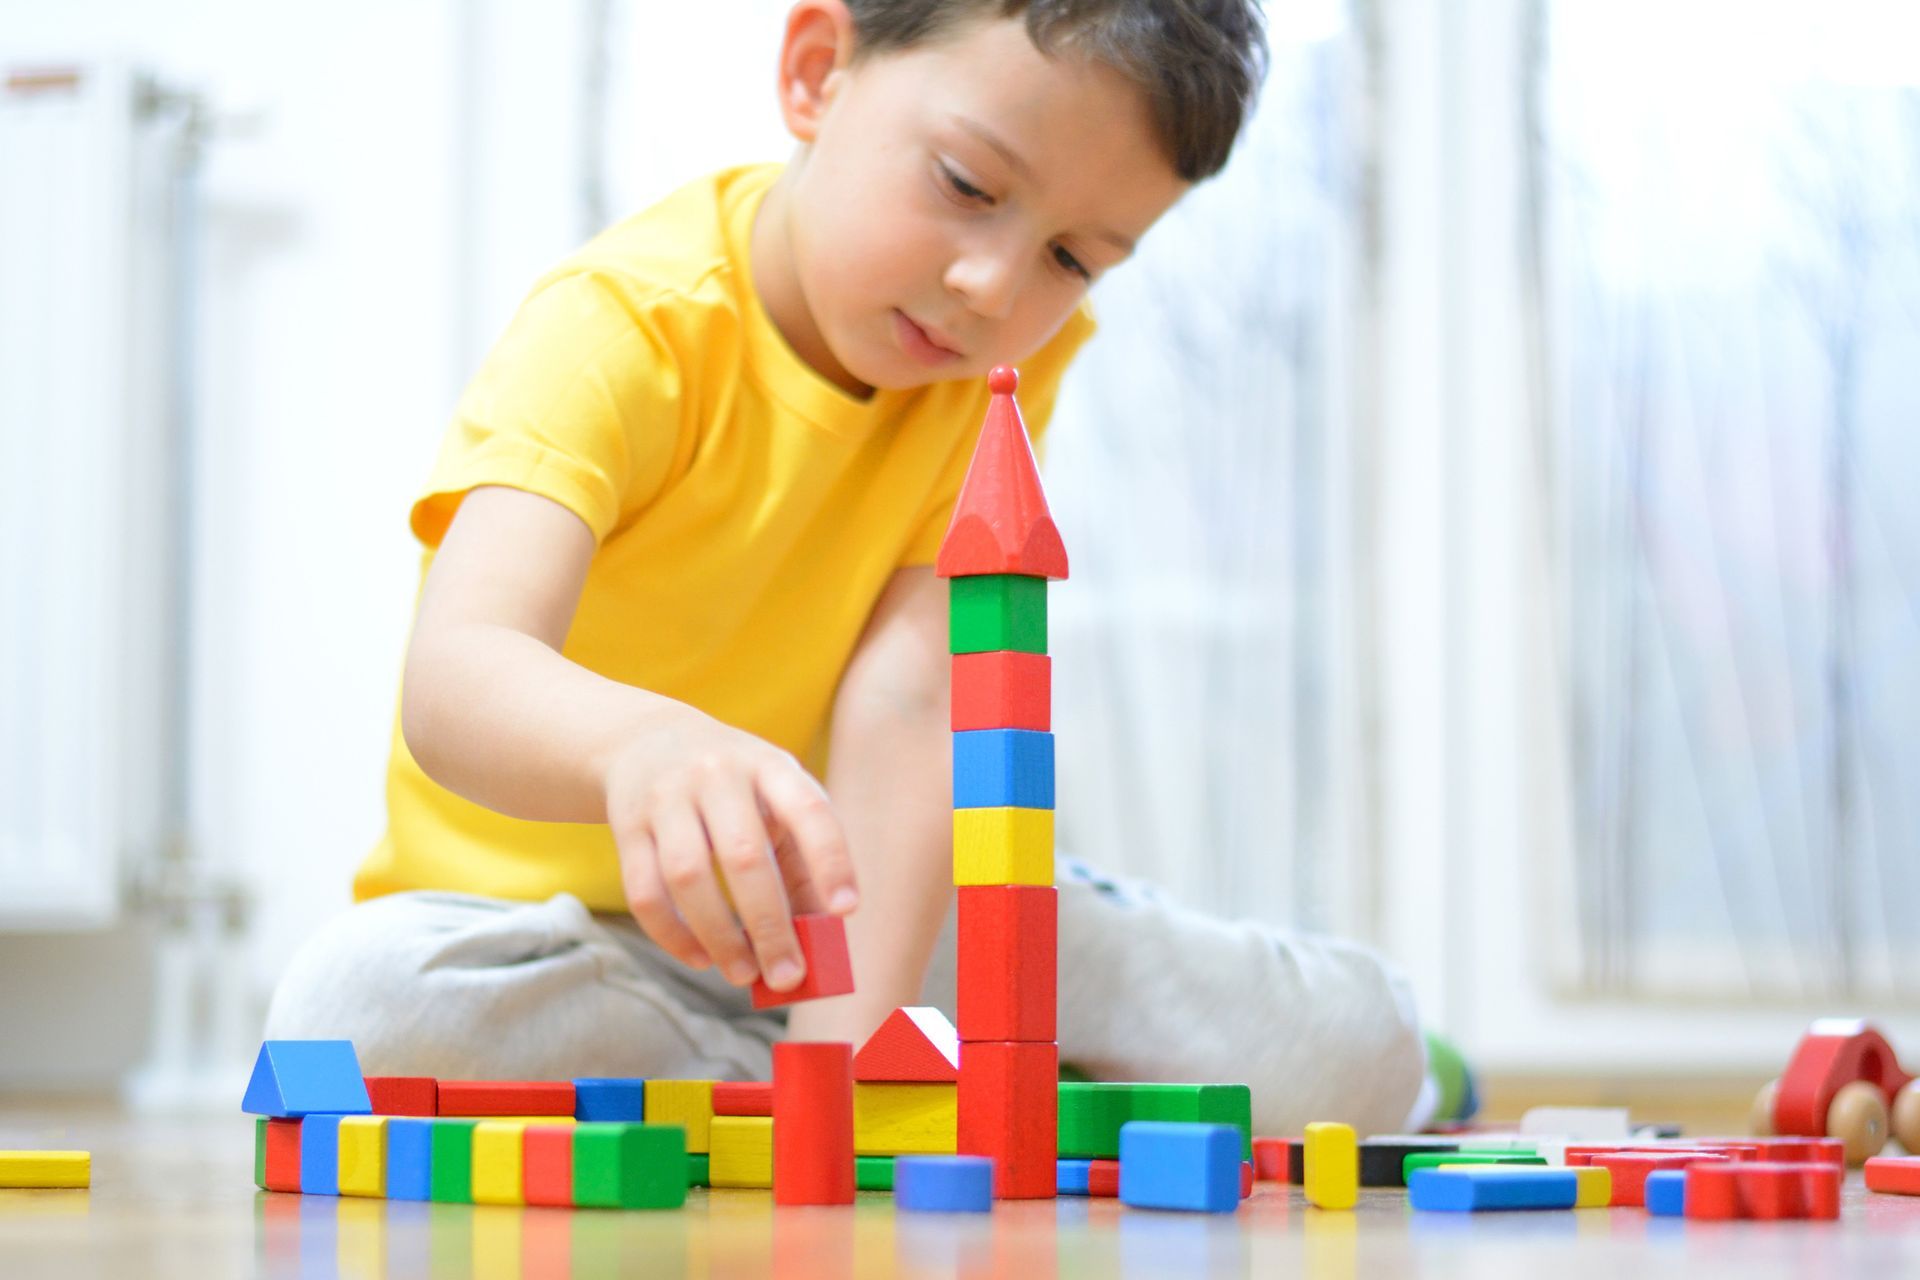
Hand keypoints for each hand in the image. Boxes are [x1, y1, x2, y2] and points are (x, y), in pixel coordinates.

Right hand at [604, 705, 857, 990]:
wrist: (646, 742)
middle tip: (789, 976)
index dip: (830, 859)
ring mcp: (666, 797)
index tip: (845, 910)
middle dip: (770, 925)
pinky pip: (644, 891)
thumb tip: (821, 937)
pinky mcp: (627, 826)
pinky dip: (673, 935)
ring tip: (745, 975)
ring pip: (687, 876)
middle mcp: (717, 774)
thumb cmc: (734, 787)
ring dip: (720, 935)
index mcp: (768, 764)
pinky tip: (701, 959)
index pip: (807, 809)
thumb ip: (801, 859)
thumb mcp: (775, 798)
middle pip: (744, 855)